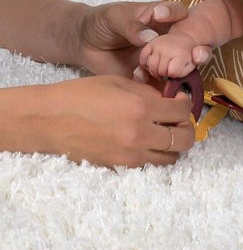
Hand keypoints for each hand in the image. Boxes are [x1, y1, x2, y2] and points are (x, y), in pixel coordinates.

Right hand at [38, 74, 195, 167]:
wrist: (48, 120)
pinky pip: (150, 165)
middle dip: (186, 128)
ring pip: (171, 157)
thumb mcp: (117, 82)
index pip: (182, 111)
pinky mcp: (120, 167)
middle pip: (184, 139)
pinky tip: (146, 142)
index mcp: (140, 107)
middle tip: (177, 120)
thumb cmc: (80, 95)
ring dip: (173, 144)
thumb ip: (147, 91)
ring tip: (162, 132)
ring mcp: (131, 155)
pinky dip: (155, 155)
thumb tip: (168, 99)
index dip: (185, 104)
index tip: (180, 100)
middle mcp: (140, 134)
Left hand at [77, 0, 210, 77]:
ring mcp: (159, 59)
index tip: (162, 18)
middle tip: (195, 54)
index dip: (177, 16)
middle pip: (187, 43)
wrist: (84, 42)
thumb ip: (132, 26)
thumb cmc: (101, 21)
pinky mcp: (148, 78)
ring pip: (179, 66)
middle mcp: (164, 39)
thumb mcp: (115, 17)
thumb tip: (149, 37)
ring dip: (183, 71)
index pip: (178, 13)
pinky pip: (160, 86)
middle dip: (195, 48)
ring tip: (176, 74)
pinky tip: (153, 86)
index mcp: (160, 18)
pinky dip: (163, 89)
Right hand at [139, 31, 201, 79]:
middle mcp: (167, 46)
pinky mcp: (148, 44)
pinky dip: (147, 65)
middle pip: (161, 71)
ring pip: (151, 67)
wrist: (187, 36)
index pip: (173, 72)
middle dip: (167, 75)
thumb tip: (197, 55)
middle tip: (172, 71)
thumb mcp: (204, 54)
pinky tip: (156, 65)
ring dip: (157, 72)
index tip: (181, 71)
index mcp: (181, 50)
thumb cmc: (194, 50)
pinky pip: (143, 59)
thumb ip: (203, 56)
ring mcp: (156, 45)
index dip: (177, 75)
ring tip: (165, 70)